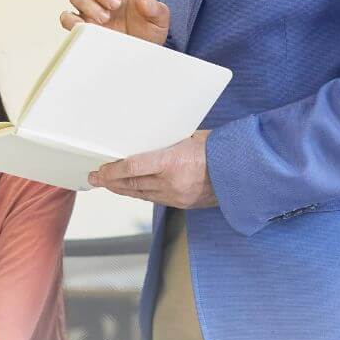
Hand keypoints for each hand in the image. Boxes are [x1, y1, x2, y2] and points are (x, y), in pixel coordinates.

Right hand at [59, 0, 169, 45]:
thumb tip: (140, 0)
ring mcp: (90, 9)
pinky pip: (67, 17)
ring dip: (88, 5)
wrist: (140, 56)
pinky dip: (73, 21)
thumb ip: (156, 8)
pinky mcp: (82, 27)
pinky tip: (87, 27)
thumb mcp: (162, 20)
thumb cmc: (150, 34)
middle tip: (115, 6)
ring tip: (105, 20)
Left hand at [88, 130, 215, 207]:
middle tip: (95, 178)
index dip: (112, 171)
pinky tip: (130, 190)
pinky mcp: (183, 203)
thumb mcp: (189, 137)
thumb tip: (144, 141)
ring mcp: (178, 196)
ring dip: (122, 190)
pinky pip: (155, 199)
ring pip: (141, 194)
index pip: (133, 167)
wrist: (244, 170)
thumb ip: (166, 142)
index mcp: (173, 161)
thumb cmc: (219, 148)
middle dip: (110, 181)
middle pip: (133, 184)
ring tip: (107, 185)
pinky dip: (139, 194)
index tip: (100, 170)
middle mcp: (173, 182)